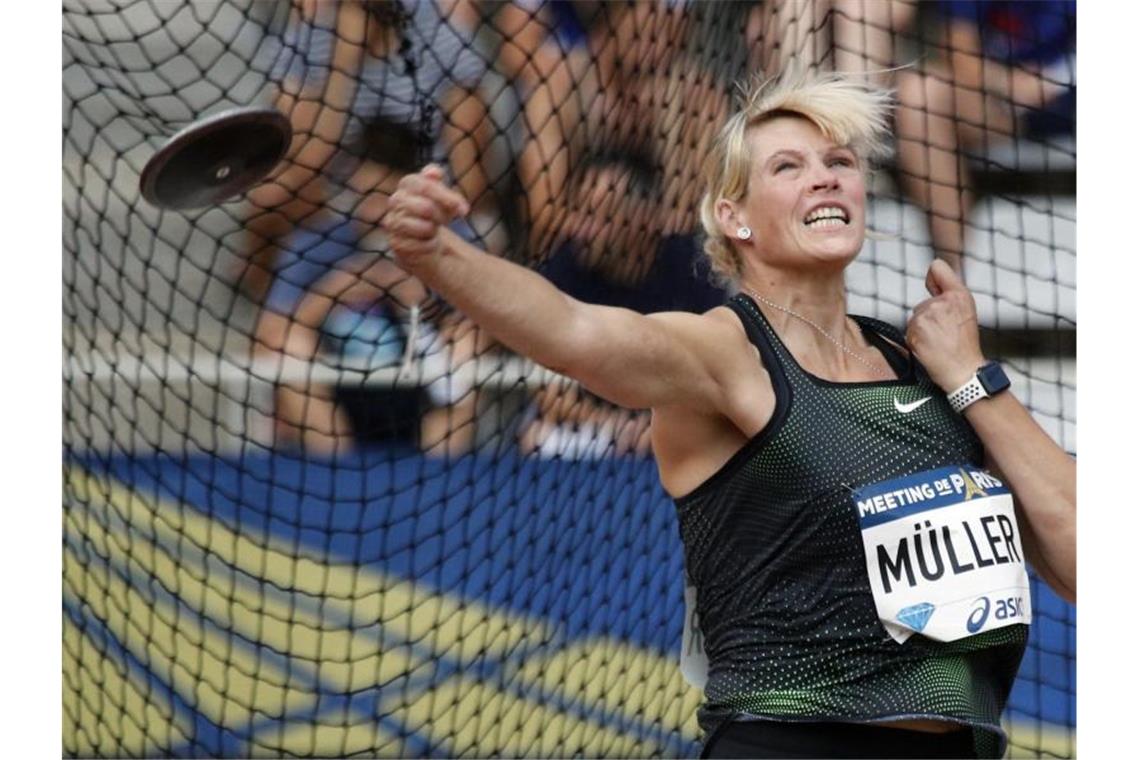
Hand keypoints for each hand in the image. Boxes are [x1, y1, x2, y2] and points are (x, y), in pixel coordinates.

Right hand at [383, 165, 469, 266]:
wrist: (422, 238)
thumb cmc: (435, 212)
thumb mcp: (443, 197)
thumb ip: (439, 184)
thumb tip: (434, 172)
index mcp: (408, 183)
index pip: (426, 186)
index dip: (447, 198)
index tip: (464, 211)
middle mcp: (396, 200)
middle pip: (427, 208)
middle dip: (442, 217)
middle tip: (443, 220)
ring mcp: (393, 221)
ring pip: (425, 228)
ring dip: (435, 232)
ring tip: (431, 230)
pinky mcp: (395, 242)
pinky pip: (422, 245)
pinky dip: (430, 246)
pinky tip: (425, 242)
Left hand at [906, 260, 985, 390]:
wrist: (963, 370)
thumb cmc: (964, 343)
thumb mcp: (965, 311)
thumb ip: (948, 293)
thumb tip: (931, 275)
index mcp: (959, 295)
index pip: (937, 267)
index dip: (932, 277)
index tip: (932, 286)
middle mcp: (942, 302)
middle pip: (923, 303)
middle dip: (929, 317)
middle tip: (945, 333)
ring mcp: (927, 315)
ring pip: (916, 318)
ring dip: (922, 330)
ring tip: (938, 341)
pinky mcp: (915, 329)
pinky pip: (909, 330)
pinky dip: (915, 340)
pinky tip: (929, 347)